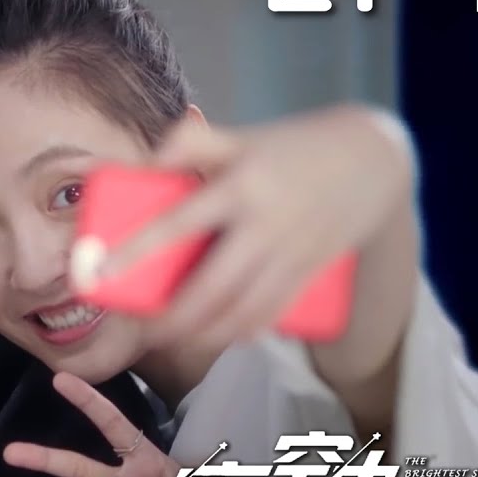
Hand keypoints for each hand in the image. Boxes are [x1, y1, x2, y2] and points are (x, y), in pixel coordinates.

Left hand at [99, 105, 411, 358]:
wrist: (374, 159)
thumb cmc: (291, 147)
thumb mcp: (242, 136)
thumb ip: (193, 142)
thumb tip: (149, 159)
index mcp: (240, 184)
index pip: (179, 222)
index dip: (137, 249)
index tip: (102, 273)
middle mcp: (265, 223)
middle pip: (212, 286)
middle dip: (173, 319)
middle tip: (144, 333)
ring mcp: (291, 251)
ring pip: (243, 310)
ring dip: (205, 334)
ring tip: (174, 341)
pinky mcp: (311, 271)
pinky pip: (274, 313)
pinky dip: (244, 331)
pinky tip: (221, 338)